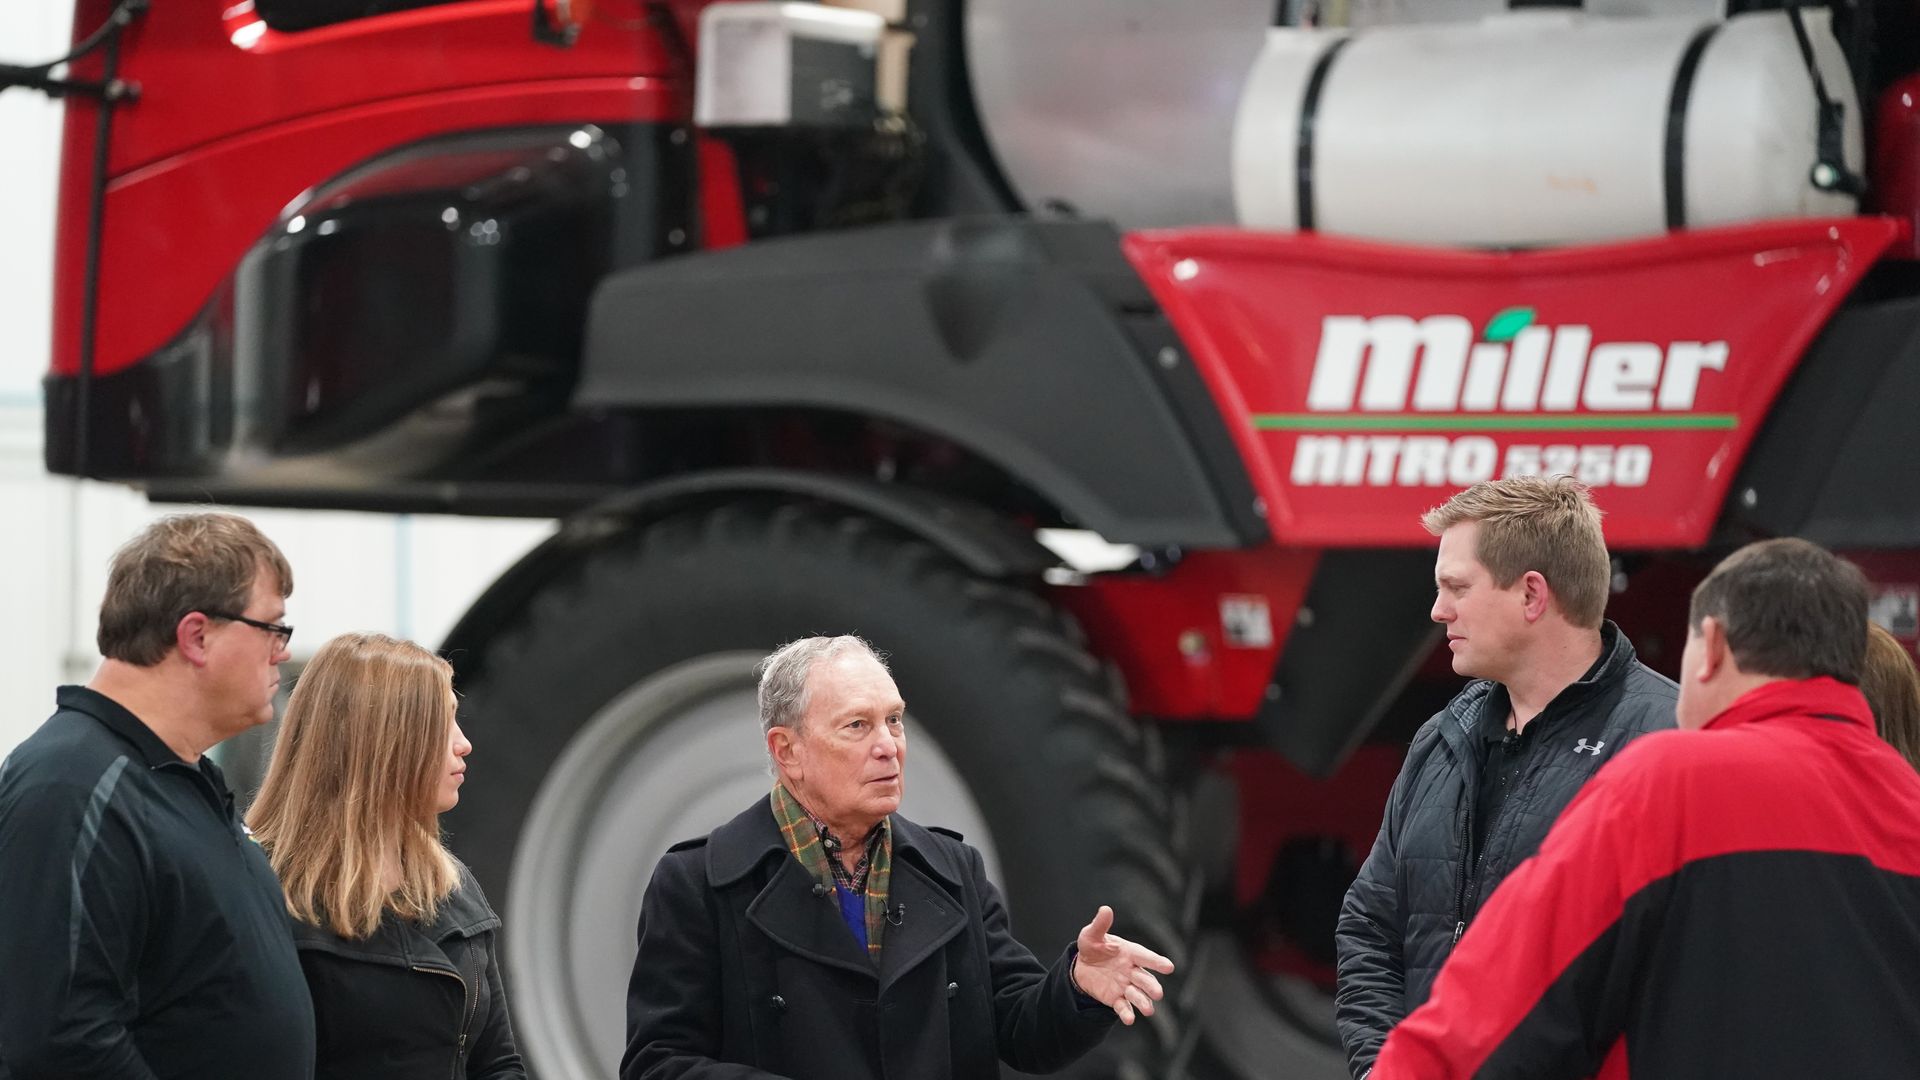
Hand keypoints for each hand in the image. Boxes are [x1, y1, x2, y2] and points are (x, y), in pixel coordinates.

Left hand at [1071, 905, 1175, 1024]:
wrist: (1082, 967)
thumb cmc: (1093, 947)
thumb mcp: (1092, 935)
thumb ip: (1100, 925)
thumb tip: (1105, 909)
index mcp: (1130, 953)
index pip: (1145, 956)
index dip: (1157, 962)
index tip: (1169, 967)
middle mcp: (1131, 970)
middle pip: (1145, 979)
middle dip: (1151, 986)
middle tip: (1158, 994)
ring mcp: (1125, 986)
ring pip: (1138, 995)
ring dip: (1143, 1002)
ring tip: (1148, 1010)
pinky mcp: (1116, 999)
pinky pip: (1123, 1007)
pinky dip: (1127, 1013)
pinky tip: (1129, 1019)